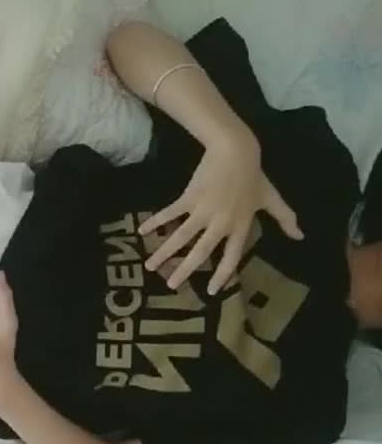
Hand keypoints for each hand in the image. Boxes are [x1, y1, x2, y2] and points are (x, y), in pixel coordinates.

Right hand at [140, 137, 301, 294]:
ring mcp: (203, 211)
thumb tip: (300, 236)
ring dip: (164, 252)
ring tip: (150, 266)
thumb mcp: (270, 198)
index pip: (231, 257)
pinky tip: (142, 231)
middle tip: (171, 286)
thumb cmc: (254, 176)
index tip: (209, 291)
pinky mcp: (189, 198)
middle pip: (201, 253)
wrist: (237, 151)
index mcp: (240, 226)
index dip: (221, 276)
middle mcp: (221, 224)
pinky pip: (170, 213)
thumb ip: (285, 218)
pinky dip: (155, 222)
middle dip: (185, 271)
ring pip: (181, 237)